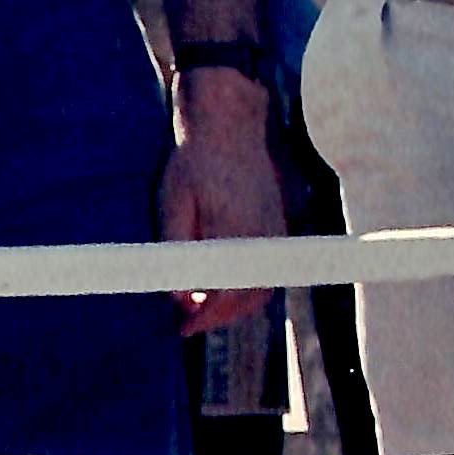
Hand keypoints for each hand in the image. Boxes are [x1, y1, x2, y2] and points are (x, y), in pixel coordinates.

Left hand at [163, 70, 283, 334]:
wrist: (230, 127)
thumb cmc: (194, 161)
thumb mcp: (174, 200)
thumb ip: (176, 246)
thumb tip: (177, 293)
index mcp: (236, 232)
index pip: (226, 294)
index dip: (205, 317)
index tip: (183, 327)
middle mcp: (263, 238)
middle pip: (248, 298)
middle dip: (218, 317)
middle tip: (187, 323)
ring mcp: (276, 234)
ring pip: (261, 288)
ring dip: (234, 306)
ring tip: (200, 309)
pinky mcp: (279, 228)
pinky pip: (267, 271)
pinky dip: (247, 287)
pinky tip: (220, 287)